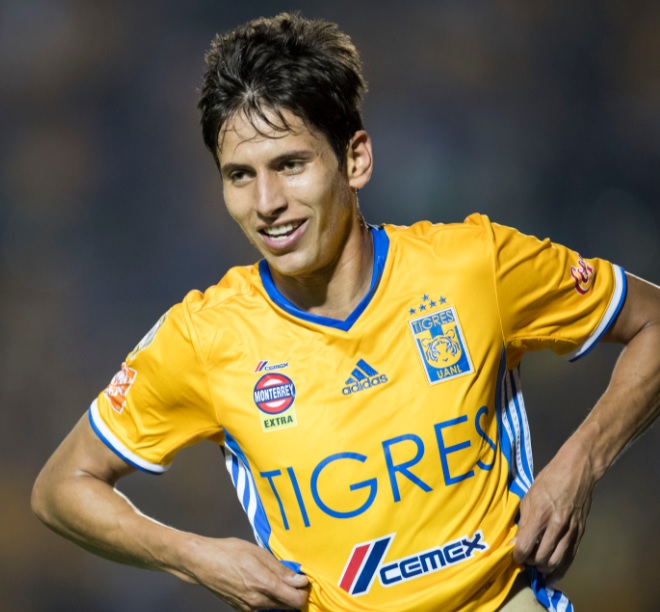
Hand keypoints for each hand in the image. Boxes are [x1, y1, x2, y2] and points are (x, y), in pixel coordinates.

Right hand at [177, 536, 309, 610]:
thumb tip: (301, 580)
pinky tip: (260, 584)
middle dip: (293, 593)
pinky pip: (261, 607)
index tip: (302, 579)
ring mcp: (249, 607)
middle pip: (287, 606)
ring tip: (273, 578)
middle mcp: (258, 601)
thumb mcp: (258, 553)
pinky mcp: (240, 609)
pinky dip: (267, 598)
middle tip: (291, 577)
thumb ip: (281, 570)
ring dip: (280, 596)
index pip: (296, 600)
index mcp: (265, 585)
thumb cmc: (230, 552)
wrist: (202, 562)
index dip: (304, 591)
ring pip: (275, 607)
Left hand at [512, 442, 595, 583]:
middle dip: (530, 562)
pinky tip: (551, 574)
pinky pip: (570, 558)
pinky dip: (560, 570)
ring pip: (556, 562)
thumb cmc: (549, 479)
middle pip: (541, 558)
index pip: (526, 546)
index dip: (518, 555)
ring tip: (536, 565)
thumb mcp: (529, 496)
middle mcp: (556, 527)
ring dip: (544, 568)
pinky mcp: (580, 534)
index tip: (514, 554)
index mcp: (540, 515)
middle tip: (525, 558)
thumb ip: (524, 520)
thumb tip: (517, 540)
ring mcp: (571, 532)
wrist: (578, 471)